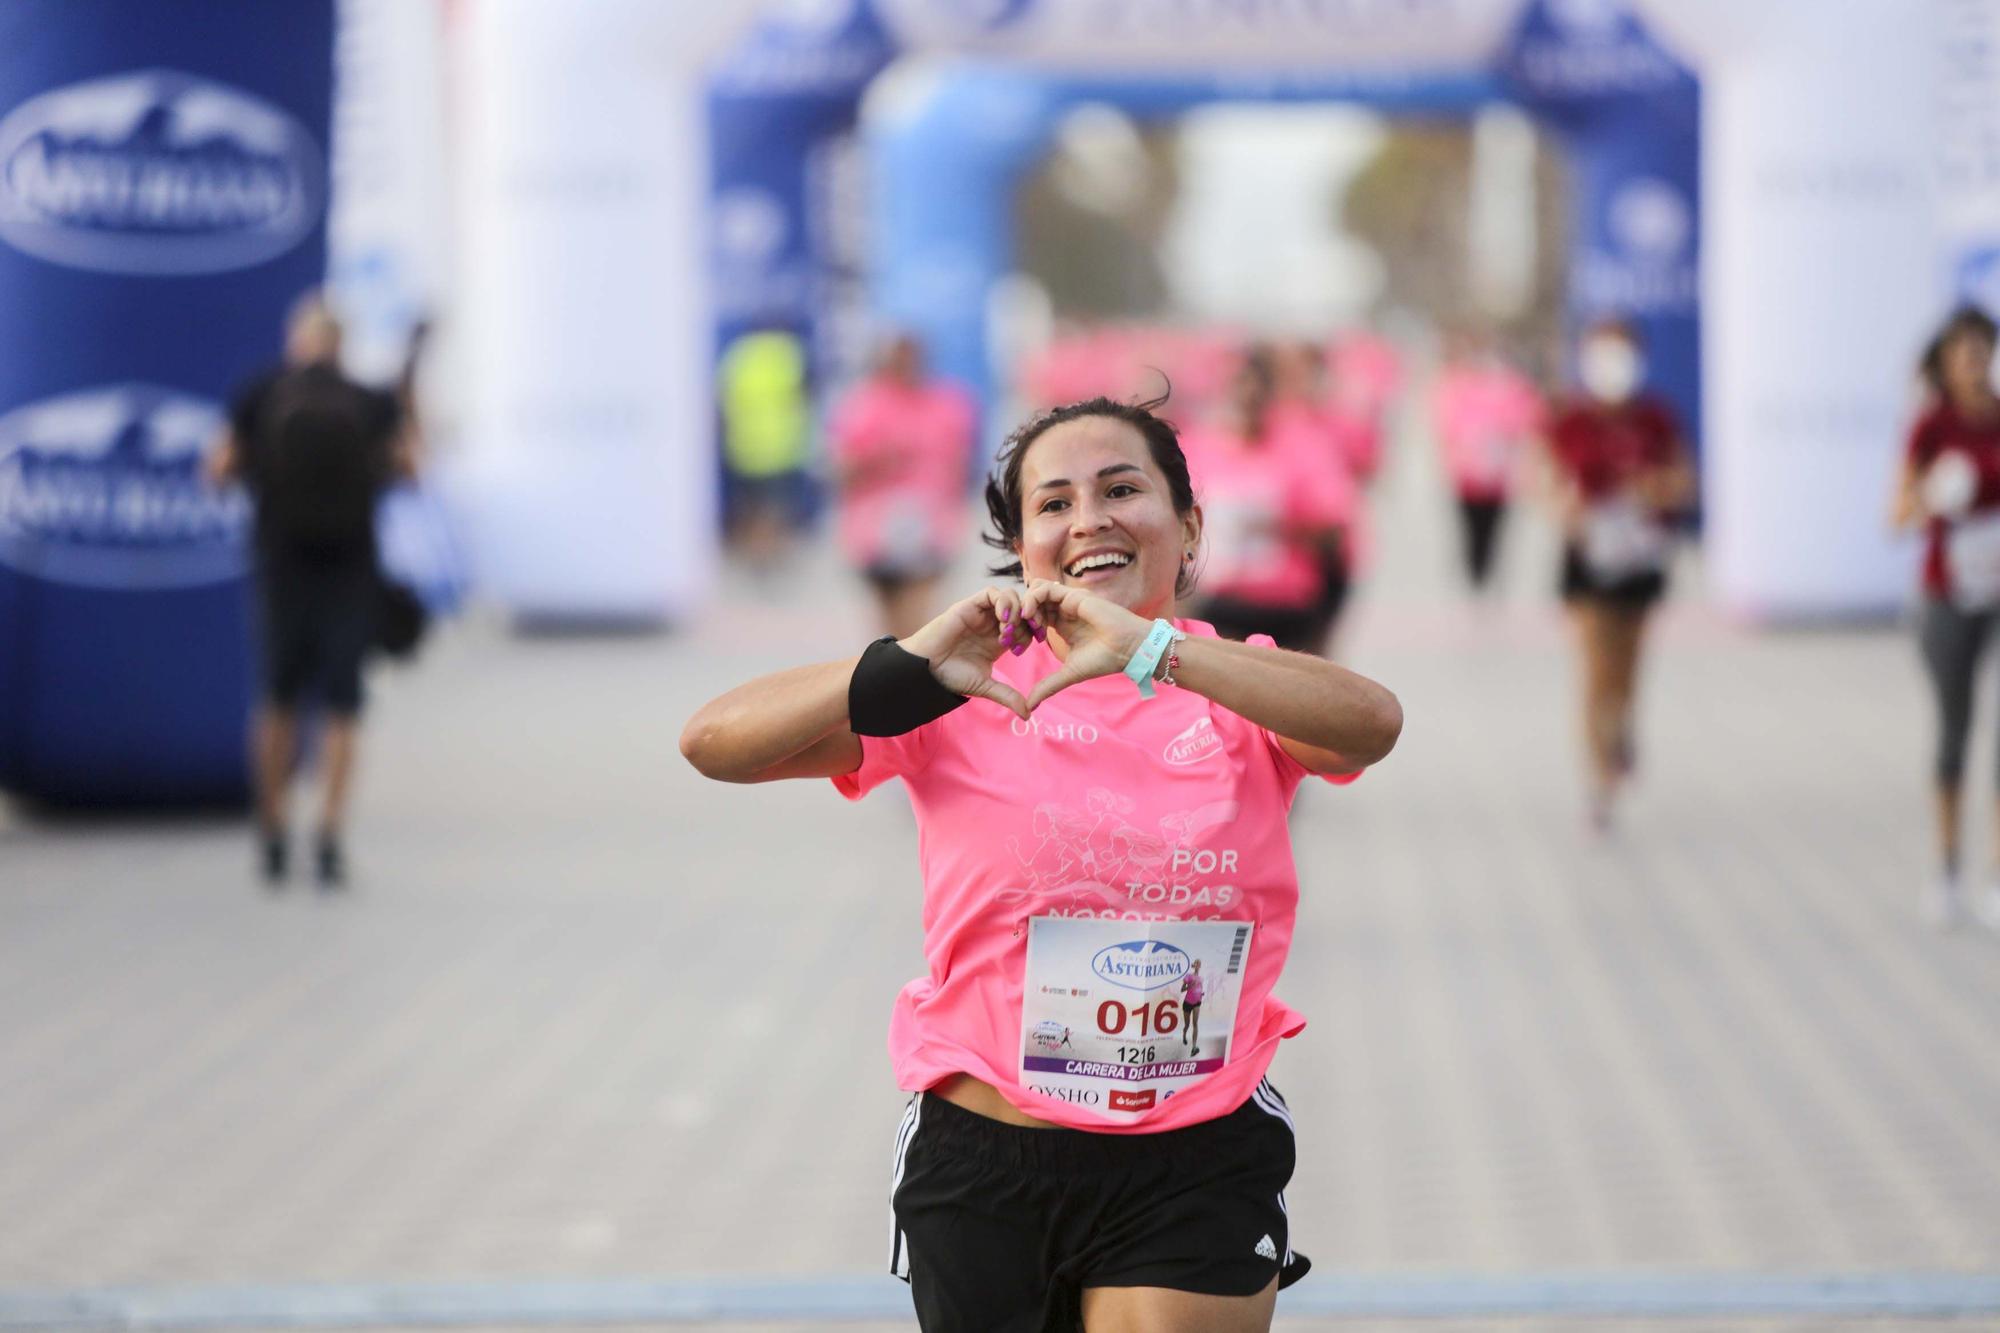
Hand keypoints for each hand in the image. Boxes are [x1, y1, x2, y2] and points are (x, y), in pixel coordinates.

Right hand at [898, 587, 1036, 719]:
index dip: (1031, 633)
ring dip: (1016, 611)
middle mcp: (992, 624)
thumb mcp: (984, 686)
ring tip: (1008, 630)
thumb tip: (1028, 715)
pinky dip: (1002, 601)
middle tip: (1023, 635)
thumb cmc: (950, 677)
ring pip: (1010, 597)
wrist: (926, 669)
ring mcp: (982, 613)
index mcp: (999, 640)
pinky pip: (991, 593)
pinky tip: (1002, 619)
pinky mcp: (969, 605)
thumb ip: (1007, 696)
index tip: (1025, 648)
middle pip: (1022, 608)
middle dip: (1029, 619)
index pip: (1026, 627)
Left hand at [1016, 579, 1152, 711]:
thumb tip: (1029, 707)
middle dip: (1017, 615)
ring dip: (1024, 605)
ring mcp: (1067, 601)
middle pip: (1031, 603)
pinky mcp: (1073, 595)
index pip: (1033, 617)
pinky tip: (1029, 615)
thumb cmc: (1104, 661)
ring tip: (1022, 622)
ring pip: (1035, 592)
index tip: (1016, 645)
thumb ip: (1048, 686)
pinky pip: (1045, 588)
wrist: (1128, 650)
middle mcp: (1063, 611)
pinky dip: (1033, 598)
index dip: (1021, 628)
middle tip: (1012, 631)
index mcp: (1061, 625)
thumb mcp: (1069, 674)